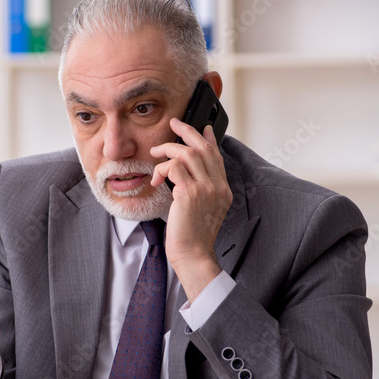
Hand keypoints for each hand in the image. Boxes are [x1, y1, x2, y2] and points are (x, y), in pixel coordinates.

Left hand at [150, 119, 232, 301]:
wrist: (193, 254)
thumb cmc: (192, 237)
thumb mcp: (203, 210)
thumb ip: (200, 191)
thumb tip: (183, 175)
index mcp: (223, 190)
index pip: (217, 156)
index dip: (209, 139)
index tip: (202, 128)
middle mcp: (218, 187)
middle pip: (204, 147)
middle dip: (187, 131)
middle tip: (174, 123)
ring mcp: (206, 189)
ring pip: (188, 154)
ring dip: (168, 149)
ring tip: (156, 154)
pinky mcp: (189, 193)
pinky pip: (174, 167)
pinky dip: (162, 168)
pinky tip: (156, 178)